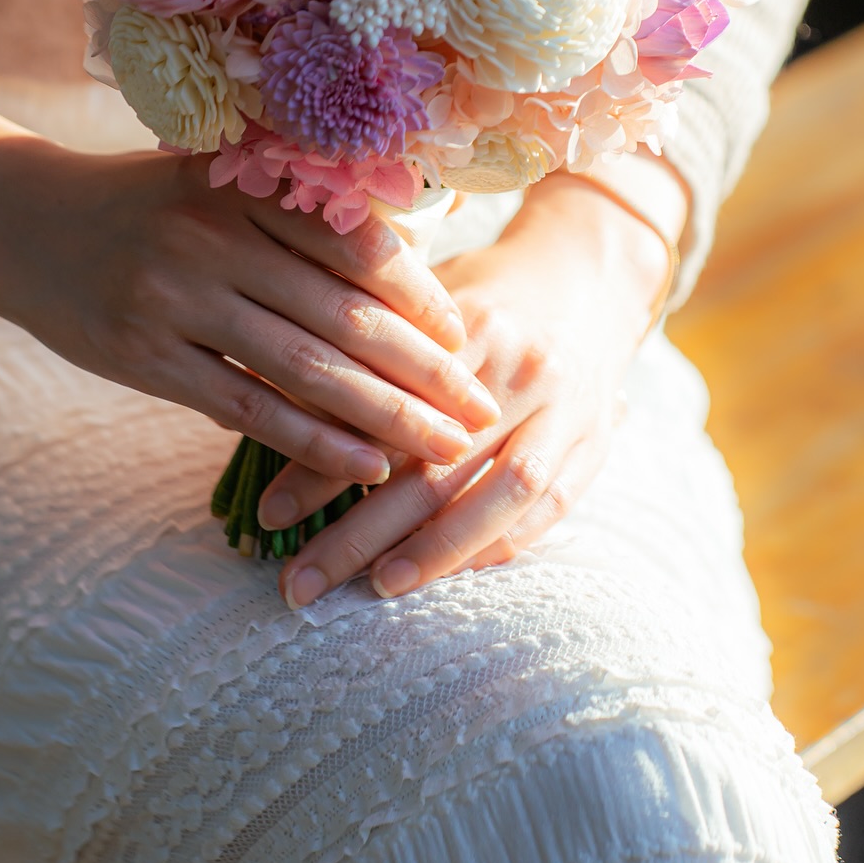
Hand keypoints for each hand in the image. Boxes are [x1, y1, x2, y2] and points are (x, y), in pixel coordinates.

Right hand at [0, 39, 497, 484]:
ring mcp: (176, 297)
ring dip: (385, 413)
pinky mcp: (142, 354)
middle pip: (345, 311)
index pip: (359, 245)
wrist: (11, 216)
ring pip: (306, 364)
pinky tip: (362, 464)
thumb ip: (287, 203)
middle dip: (424, 367)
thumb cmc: (129, 200)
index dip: (423, 296)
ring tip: (443, 448)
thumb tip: (394, 253)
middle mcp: (215, 236)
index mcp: (244, 186)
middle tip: (481, 406)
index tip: (467, 337)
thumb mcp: (206, 174)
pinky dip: (311, 439)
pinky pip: (245, 406)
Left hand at [259, 166, 681, 606]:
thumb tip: (271, 407)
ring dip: (435, 553)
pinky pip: (545, 510)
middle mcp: (522, 369)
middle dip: (361, 534)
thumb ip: (363, 352)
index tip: (270, 514)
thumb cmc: (482, 292)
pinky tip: (443, 573)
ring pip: (498, 495)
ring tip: (373, 588)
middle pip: (434, 466)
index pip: (386, 409)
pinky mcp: (592, 444)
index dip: (324, 466)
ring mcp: (566, 410)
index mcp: (470, 325)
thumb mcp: (423, 303)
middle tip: (301, 583)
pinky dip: (493, 547)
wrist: (587, 274)